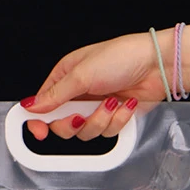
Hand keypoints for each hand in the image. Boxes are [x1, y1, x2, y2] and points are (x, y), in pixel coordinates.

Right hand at [21, 30, 172, 140]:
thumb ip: (55, 95)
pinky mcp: (113, 118)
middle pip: (61, 125)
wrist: (158, 66)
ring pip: (85, 132)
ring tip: (112, 103)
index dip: (37, 121)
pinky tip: (126, 104)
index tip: (39, 132)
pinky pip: (107, 133)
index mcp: (65, 77)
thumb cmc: (123, 57)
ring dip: (100, 121)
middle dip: (73, 124)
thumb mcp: (82, 74)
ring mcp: (95, 107)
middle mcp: (78, 94)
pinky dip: (117, 120)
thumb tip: (31, 106)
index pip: (42, 105)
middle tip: (81, 116)